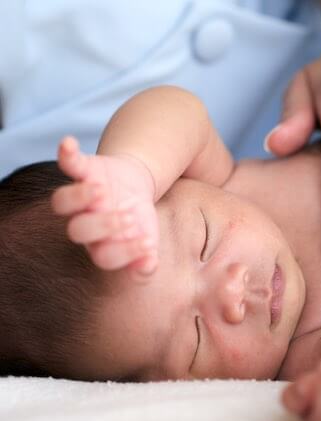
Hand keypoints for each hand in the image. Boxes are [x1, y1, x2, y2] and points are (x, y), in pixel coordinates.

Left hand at [51, 136, 158, 278]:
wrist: (132, 188)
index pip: (104, 257)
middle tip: (129, 217)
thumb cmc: (139, 221)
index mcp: (102, 244)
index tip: (148, 242)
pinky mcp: (84, 171)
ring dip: (80, 196)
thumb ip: (146, 256)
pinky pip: (69, 163)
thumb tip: (148, 267)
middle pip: (78, 231)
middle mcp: (85, 223)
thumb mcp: (148, 238)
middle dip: (105, 224)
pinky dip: (66, 153)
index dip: (124, 252)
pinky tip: (68, 143)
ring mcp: (81, 197)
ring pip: (62, 202)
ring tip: (102, 190)